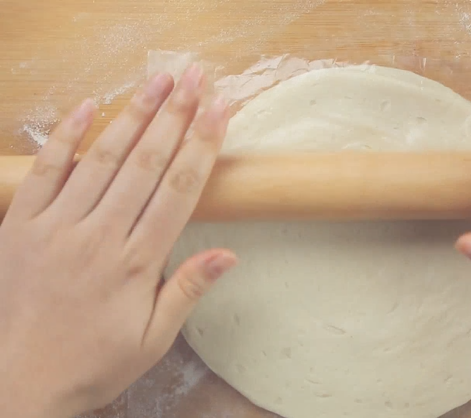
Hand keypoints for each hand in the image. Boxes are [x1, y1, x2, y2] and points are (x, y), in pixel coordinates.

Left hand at [0, 65, 236, 417]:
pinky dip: (66, 137)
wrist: (18, 383)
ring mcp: (57, 226)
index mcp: (135, 263)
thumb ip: (187, 290)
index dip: (202, 145)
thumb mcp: (152, 339)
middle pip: (144, 163)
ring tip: (159, 81)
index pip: (177, 190)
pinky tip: (88, 107)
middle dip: (175, 116)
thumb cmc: (94, 362)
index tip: (221, 111)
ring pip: (101, 158)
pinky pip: (46, 172)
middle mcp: (98, 235)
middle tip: (196, 78)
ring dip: (133, 115)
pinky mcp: (22, 226)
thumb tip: (229, 254)